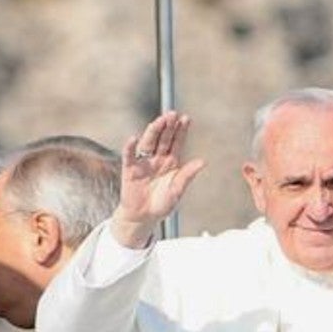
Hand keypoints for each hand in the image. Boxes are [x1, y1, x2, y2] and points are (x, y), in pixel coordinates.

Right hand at [111, 112, 204, 247]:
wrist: (144, 217)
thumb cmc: (162, 204)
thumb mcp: (177, 190)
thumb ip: (187, 175)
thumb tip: (203, 161)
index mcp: (171, 162)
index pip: (177, 142)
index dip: (181, 131)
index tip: (186, 118)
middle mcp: (158, 159)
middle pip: (163, 139)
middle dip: (168, 126)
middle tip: (173, 113)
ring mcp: (144, 162)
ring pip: (148, 143)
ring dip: (153, 131)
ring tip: (159, 121)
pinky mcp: (130, 169)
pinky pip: (129, 156)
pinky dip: (130, 147)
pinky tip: (134, 138)